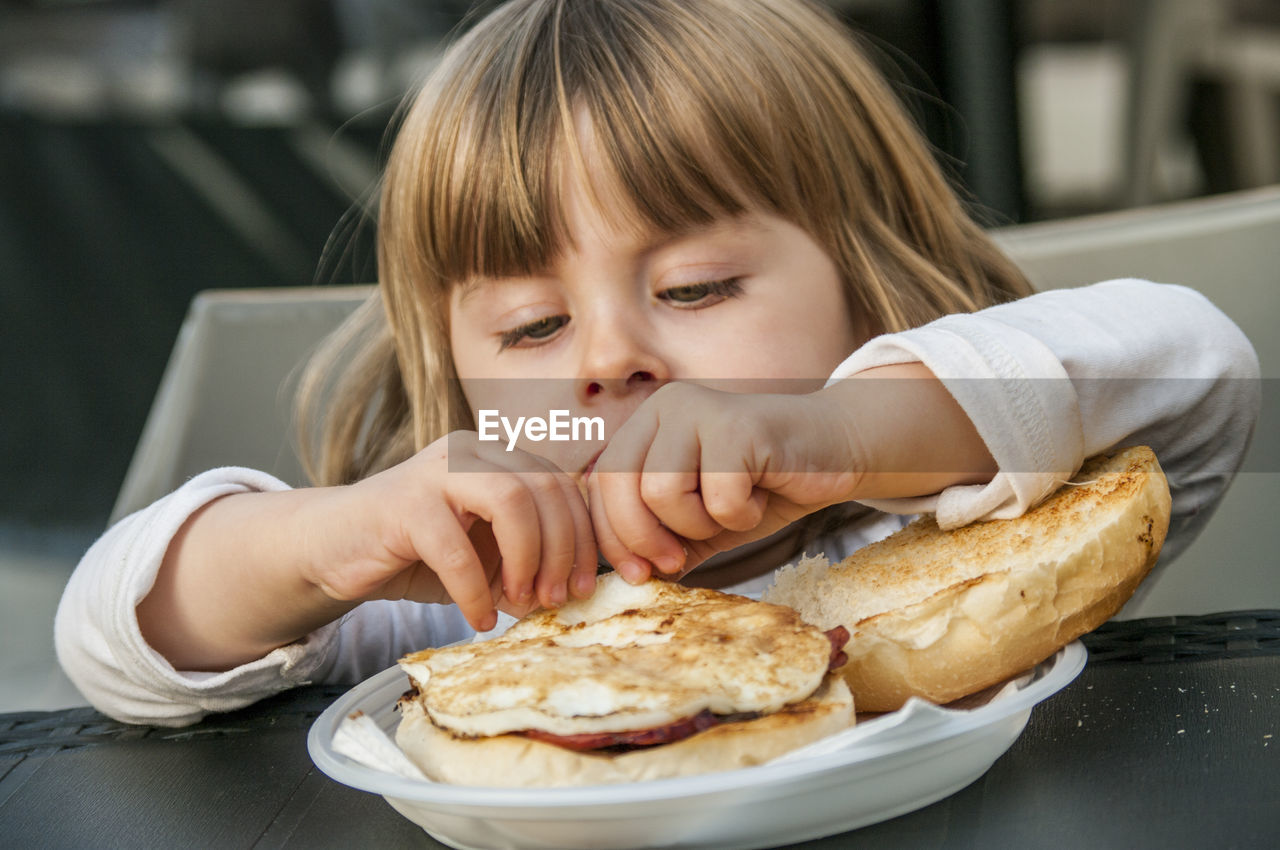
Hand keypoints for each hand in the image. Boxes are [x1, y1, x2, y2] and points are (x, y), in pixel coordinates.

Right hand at [308, 431, 597, 630]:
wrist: (333, 548)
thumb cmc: (417, 553)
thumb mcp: (486, 557)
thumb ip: (527, 566)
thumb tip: (573, 595)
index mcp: (498, 456)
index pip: (562, 485)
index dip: (584, 537)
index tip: (587, 586)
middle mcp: (472, 451)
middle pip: (545, 488)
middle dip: (563, 550)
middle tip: (557, 599)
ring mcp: (436, 471)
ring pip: (511, 500)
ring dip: (528, 560)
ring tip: (521, 602)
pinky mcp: (402, 504)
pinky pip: (455, 549)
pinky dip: (474, 591)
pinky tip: (478, 618)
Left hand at [586, 382, 862, 581]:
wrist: (836, 452)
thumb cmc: (765, 487)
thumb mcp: (702, 521)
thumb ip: (663, 541)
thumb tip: (622, 581)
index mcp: (647, 424)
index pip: (600, 484)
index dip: (611, 537)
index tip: (639, 574)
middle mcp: (666, 406)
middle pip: (620, 487)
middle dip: (643, 538)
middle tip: (676, 560)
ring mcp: (700, 409)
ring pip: (662, 493)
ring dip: (700, 524)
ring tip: (733, 511)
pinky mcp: (738, 424)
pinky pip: (718, 496)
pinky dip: (742, 515)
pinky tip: (762, 495)